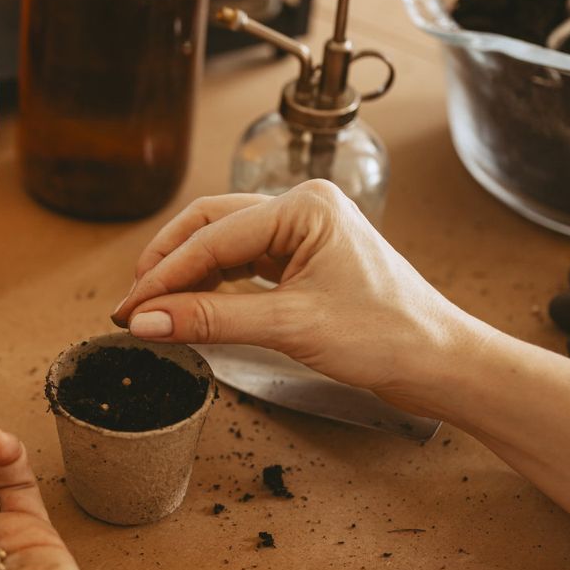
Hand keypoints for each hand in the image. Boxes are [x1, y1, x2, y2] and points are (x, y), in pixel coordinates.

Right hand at [110, 180, 487, 412]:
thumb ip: (212, 320)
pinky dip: (212, 287)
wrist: (441, 363)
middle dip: (168, 266)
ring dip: (187, 276)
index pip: (213, 236)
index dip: (165, 276)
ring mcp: (303, 233)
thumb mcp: (290, 327)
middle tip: (133, 306)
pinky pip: (242, 265)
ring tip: (155, 311)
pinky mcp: (303, 260)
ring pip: (222, 245)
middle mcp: (301, 208)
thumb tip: (147, 321)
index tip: (129, 308)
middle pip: (210, 227)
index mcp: (305, 205)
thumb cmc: (388, 335)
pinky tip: (192, 308)